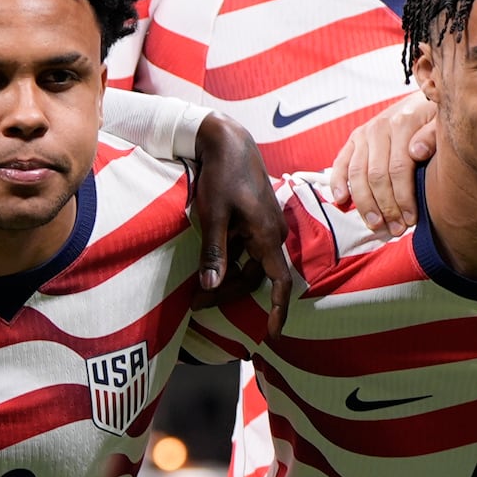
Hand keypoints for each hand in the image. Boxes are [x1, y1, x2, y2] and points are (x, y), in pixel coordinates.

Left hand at [186, 115, 295, 307]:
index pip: (280, 282)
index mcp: (268, 235)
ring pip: (249, 263)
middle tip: (197, 303)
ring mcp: (267, 225)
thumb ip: (214, 253)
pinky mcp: (257, 219)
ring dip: (226, 276)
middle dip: (228, 293)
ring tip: (197, 287)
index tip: (273, 334)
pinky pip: (247, 249)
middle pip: (255, 276)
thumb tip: (210, 287)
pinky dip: (230, 259)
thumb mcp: (212, 216)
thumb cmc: (221, 176)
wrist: (229, 141)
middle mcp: (273, 233)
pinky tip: (209, 261)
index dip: (278, 311)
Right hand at [321, 93, 434, 236]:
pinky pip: (342, 162)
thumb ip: (432, 135)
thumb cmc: (436, 117)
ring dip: (365, 203)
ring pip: (357, 174)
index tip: (411, 220)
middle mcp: (379, 128)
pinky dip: (338, 182)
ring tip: (375, 225)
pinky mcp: (355, 138)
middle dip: (385, 207)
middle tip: (395, 229)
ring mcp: (364, 133)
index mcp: (402, 123)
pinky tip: (341, 200)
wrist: (424, 98)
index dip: (403, 198)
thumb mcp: (443, 122)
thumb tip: (415, 152)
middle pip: (376, 176)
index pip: (398, 169)